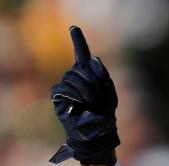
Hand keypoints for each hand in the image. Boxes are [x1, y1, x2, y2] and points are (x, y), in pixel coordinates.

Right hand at [50, 26, 119, 164]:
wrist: (98, 134)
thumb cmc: (105, 116)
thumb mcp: (110, 95)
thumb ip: (103, 76)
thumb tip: (94, 58)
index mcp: (89, 78)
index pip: (82, 56)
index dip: (79, 42)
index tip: (74, 28)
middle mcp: (75, 80)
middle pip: (80, 68)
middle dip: (93, 81)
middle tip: (99, 97)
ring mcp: (66, 88)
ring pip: (73, 77)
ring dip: (86, 89)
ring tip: (92, 103)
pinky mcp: (59, 97)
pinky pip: (64, 88)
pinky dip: (74, 94)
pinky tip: (80, 103)